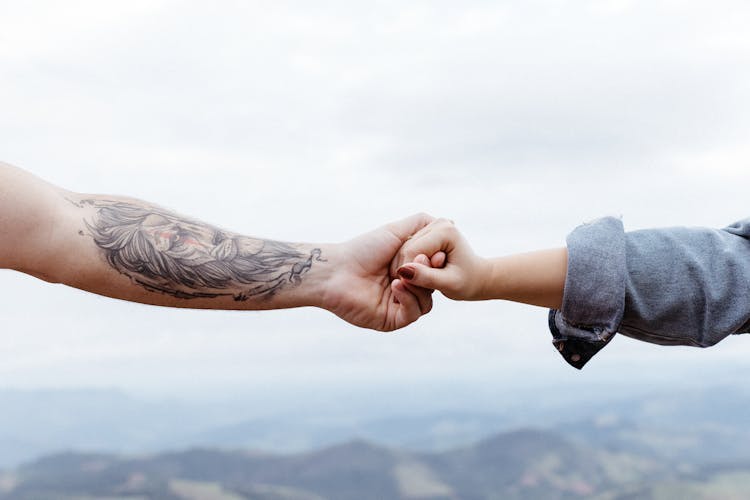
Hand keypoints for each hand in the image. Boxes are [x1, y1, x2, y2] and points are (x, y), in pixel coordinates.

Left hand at [322, 213, 439, 330]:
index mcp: (409, 272)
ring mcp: (399, 306)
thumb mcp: (395, 231)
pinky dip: (408, 298)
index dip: (437, 263)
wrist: (335, 270)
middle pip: (433, 287)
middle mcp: (405, 290)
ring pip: (426, 302)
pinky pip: (413, 313)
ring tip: (402, 272)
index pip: (435, 271)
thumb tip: (448, 222)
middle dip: (429, 273)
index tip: (437, 253)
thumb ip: (421, 224)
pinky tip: (396, 285)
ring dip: (418, 286)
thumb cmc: (363, 249)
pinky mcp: (391, 320)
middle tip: (420, 260)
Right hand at [394, 218, 489, 300]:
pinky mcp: (427, 230)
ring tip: (426, 278)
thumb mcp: (448, 284)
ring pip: (404, 248)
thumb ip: (426, 277)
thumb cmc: (466, 283)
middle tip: (424, 284)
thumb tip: (402, 271)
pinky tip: (422, 271)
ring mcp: (432, 224)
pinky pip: (407, 248)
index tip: (416, 287)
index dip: (409, 272)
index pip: (412, 251)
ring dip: (409, 266)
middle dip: (409, 269)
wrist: (476, 277)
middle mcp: (439, 223)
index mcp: (446, 231)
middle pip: (407, 248)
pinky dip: (410, 262)